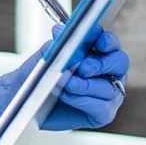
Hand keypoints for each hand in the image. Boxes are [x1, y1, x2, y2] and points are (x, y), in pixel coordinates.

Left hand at [0, 29, 129, 131]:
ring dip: (85, 85)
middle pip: (120, 62)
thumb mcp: (45, 56)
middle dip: (101, 64)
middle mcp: (109, 71)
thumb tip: (60, 31)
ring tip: (66, 83)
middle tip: (83, 67)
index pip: (111, 42)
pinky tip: (67, 96)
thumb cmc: (39, 74)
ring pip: (108, 87)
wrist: (26, 99)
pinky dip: (82, 100)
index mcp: (98, 52)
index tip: (98, 42)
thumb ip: (56, 44)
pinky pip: (101, 107)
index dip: (107, 40)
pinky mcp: (103, 113)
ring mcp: (109, 93)